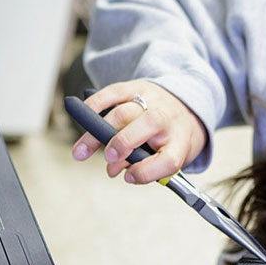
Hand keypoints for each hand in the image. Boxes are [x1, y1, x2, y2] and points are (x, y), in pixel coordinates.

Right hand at [71, 79, 206, 183]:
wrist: (184, 108)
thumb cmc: (172, 140)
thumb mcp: (169, 157)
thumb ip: (144, 166)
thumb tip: (113, 169)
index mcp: (181, 141)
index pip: (169, 159)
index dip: (147, 171)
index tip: (129, 177)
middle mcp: (169, 118)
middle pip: (148, 125)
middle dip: (124, 142)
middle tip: (108, 158)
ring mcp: (153, 100)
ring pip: (123, 112)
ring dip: (98, 133)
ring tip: (81, 152)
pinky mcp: (136, 87)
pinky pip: (113, 93)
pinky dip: (95, 104)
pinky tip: (83, 117)